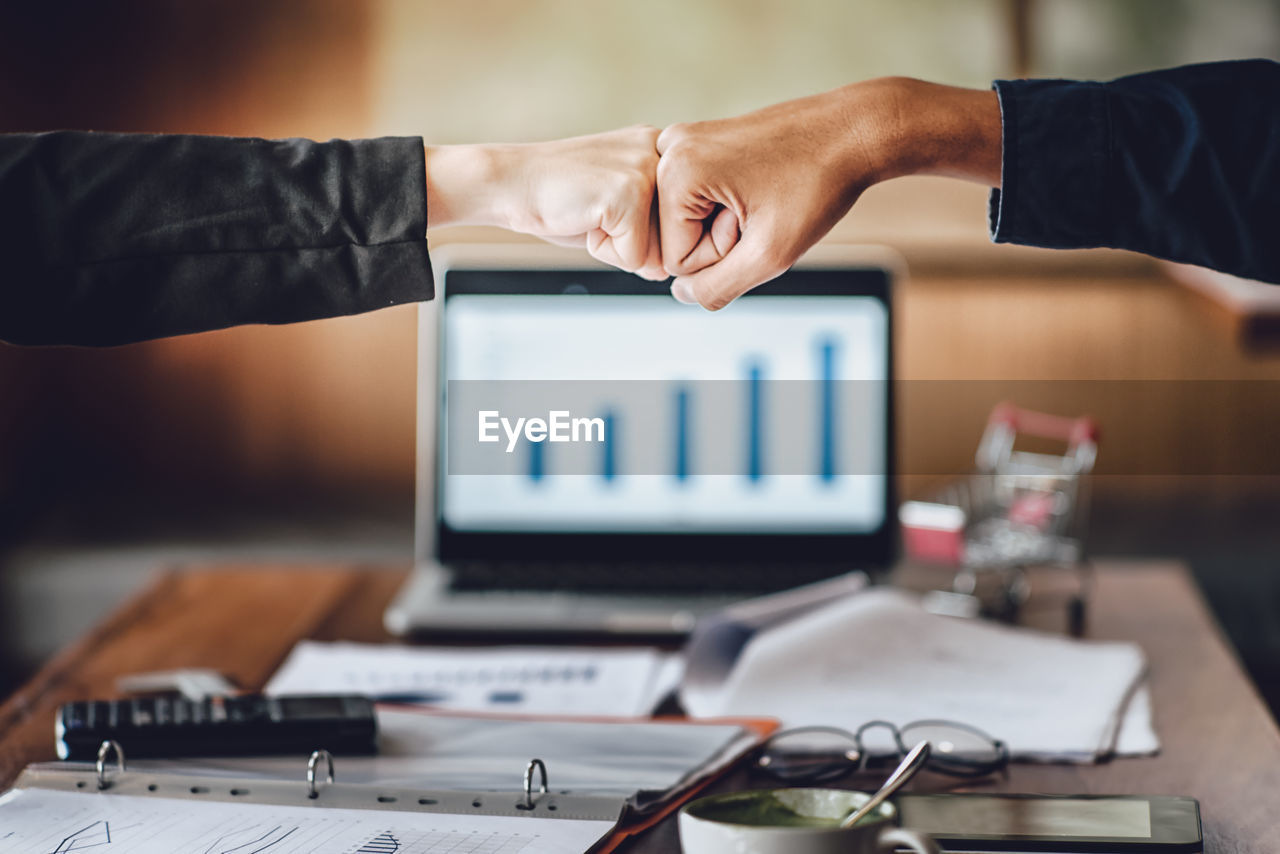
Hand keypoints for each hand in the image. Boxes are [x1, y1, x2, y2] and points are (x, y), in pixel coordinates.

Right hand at [425, 126, 665, 280]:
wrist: (508, 182)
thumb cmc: (559, 198)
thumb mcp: (617, 212)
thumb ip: (652, 236)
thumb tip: (669, 270)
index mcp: (662, 149)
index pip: (679, 221)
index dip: (638, 230)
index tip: (603, 204)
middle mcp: (662, 152)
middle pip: (673, 238)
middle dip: (631, 240)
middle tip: (593, 210)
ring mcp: (647, 170)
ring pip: (657, 252)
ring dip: (618, 247)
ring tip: (588, 213)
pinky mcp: (631, 194)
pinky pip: (633, 258)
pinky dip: (602, 252)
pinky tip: (581, 218)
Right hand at [656, 78, 1001, 308]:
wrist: (853, 131)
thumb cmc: (818, 184)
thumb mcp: (769, 254)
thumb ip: (717, 287)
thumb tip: (681, 294)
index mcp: (677, 171)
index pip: (676, 260)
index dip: (723, 254)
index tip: (757, 217)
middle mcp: (670, 148)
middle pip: (675, 238)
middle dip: (718, 238)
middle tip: (761, 206)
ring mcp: (683, 141)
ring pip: (686, 221)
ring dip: (723, 222)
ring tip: (761, 194)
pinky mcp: (700, 141)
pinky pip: (697, 199)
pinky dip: (725, 204)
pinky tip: (756, 185)